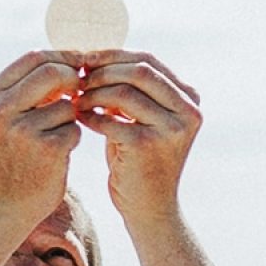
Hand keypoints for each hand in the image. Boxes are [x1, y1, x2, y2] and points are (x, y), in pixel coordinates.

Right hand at [0, 50, 83, 229]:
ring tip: (53, 137)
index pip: (33, 57)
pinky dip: (72, 138)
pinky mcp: (48, 149)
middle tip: (80, 89)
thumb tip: (68, 58)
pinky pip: (74, 129)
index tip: (79, 62)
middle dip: (73, 78)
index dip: (61, 56)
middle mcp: (3, 110)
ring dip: (70, 117)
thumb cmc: (12, 156)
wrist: (5, 203)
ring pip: (67, 104)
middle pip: (52, 71)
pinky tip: (57, 155)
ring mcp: (24, 130)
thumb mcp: (5, 117)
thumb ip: (27, 88)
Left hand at [75, 50, 201, 229]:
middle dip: (103, 71)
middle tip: (77, 78)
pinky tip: (80, 119)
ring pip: (124, 93)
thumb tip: (102, 56)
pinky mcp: (147, 146)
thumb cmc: (140, 164)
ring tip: (76, 100)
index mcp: (189, 99)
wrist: (149, 209)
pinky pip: (111, 120)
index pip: (149, 61)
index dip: (114, 56)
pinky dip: (91, 117)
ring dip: (94, 93)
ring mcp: (170, 129)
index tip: (86, 58)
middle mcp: (187, 112)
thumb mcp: (143, 121)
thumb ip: (134, 92)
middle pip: (140, 71)